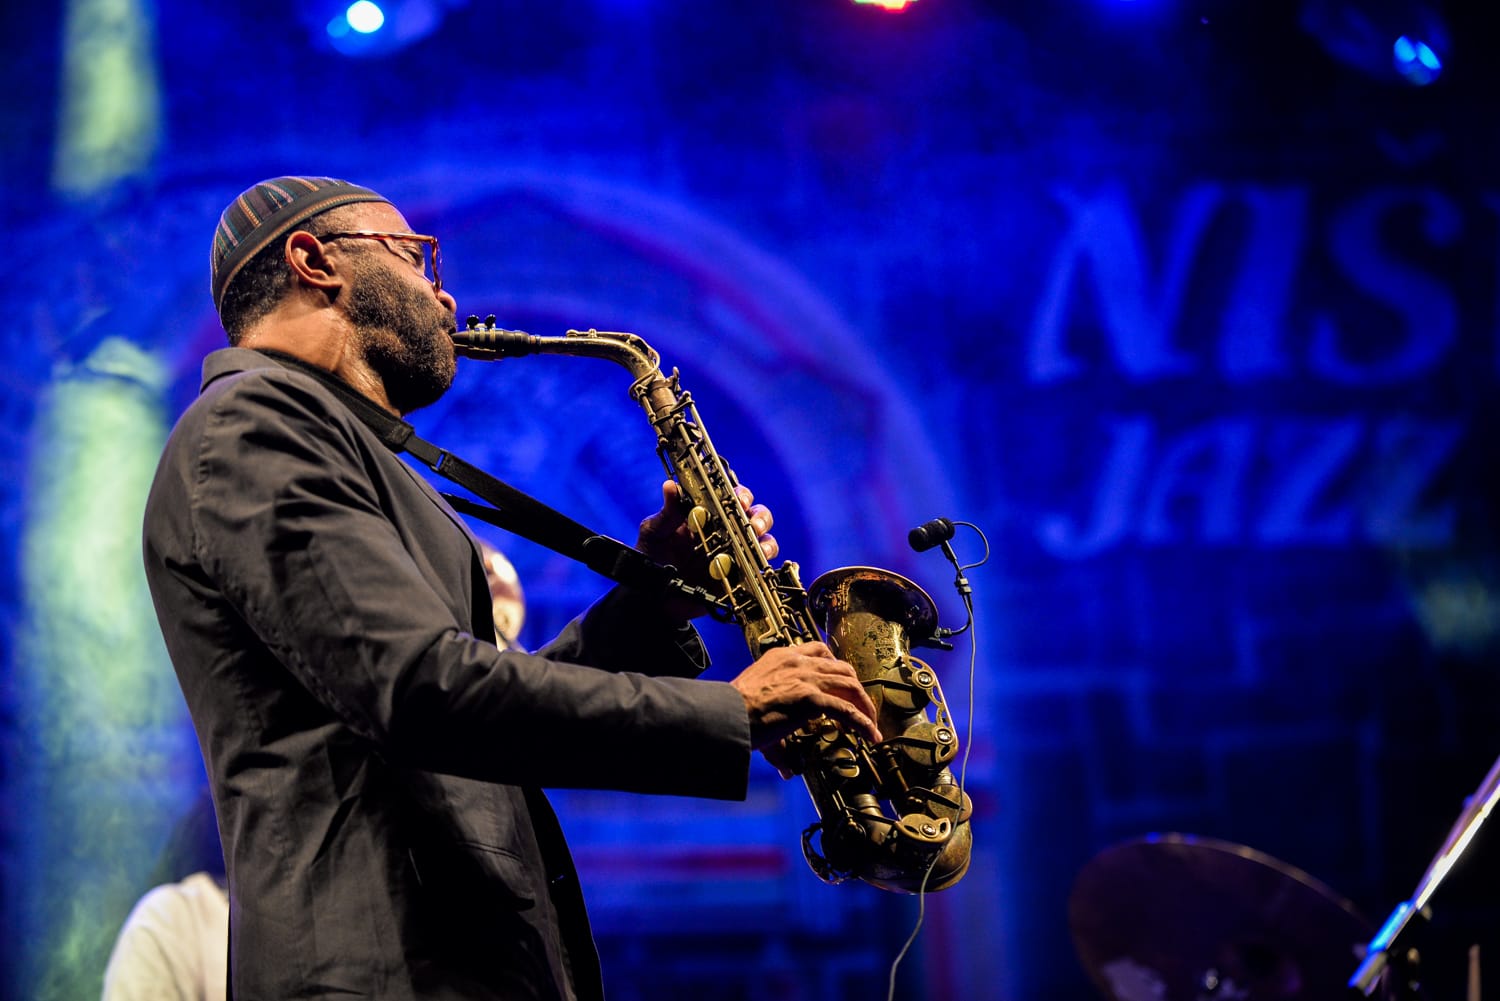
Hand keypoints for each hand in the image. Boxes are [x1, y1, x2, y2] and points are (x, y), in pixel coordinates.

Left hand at [636, 480, 777, 617]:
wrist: (653, 596)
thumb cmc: (651, 558)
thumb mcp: (654, 533)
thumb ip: (666, 513)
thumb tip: (670, 486)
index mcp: (706, 515)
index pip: (731, 497)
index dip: (741, 494)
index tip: (739, 500)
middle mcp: (724, 531)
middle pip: (754, 516)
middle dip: (760, 517)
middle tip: (754, 525)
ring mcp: (733, 554)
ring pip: (763, 541)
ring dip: (766, 541)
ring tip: (759, 546)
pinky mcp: (737, 577)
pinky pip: (758, 569)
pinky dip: (762, 566)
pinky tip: (755, 566)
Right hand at [729, 642, 880, 757]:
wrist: (727, 714)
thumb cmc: (735, 709)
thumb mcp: (758, 700)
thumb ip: (775, 723)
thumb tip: (785, 765)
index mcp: (783, 656)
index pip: (819, 650)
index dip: (835, 666)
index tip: (841, 681)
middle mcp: (798, 662)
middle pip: (841, 667)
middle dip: (855, 686)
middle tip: (859, 705)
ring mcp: (806, 679)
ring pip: (849, 685)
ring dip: (864, 705)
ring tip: (871, 723)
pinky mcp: (811, 698)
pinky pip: (846, 710)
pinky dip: (862, 723)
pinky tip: (870, 735)